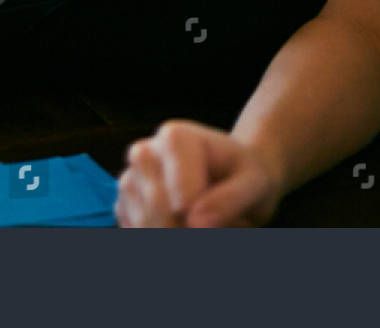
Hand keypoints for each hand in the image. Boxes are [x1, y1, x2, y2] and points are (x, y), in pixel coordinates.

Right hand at [116, 120, 281, 227]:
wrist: (229, 179)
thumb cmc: (243, 177)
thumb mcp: (256, 183)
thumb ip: (231, 199)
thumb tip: (197, 223)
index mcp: (176, 138)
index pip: (180, 195)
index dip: (202, 220)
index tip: (221, 223)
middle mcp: (145, 153)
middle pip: (157, 211)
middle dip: (187, 233)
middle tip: (214, 231)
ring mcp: (130, 179)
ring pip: (143, 226)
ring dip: (174, 238)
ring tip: (202, 227)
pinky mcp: (123, 205)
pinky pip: (135, 234)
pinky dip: (158, 241)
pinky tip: (181, 229)